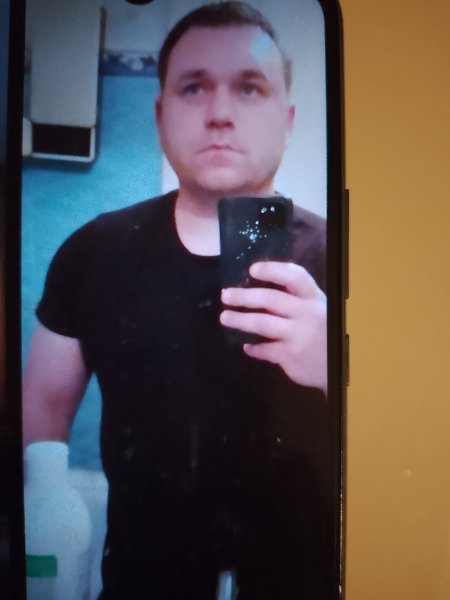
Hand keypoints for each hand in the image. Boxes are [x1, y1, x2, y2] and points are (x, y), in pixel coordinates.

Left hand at [220, 261, 326, 394]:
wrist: (339, 365)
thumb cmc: (322, 330)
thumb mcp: (316, 309)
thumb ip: (295, 298)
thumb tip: (257, 286)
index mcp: (313, 298)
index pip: (294, 277)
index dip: (272, 270)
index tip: (252, 269)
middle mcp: (307, 314)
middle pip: (271, 299)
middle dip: (244, 296)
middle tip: (226, 295)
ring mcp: (298, 336)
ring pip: (262, 323)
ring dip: (240, 320)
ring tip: (225, 318)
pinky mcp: (291, 356)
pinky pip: (265, 350)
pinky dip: (253, 348)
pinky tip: (246, 346)